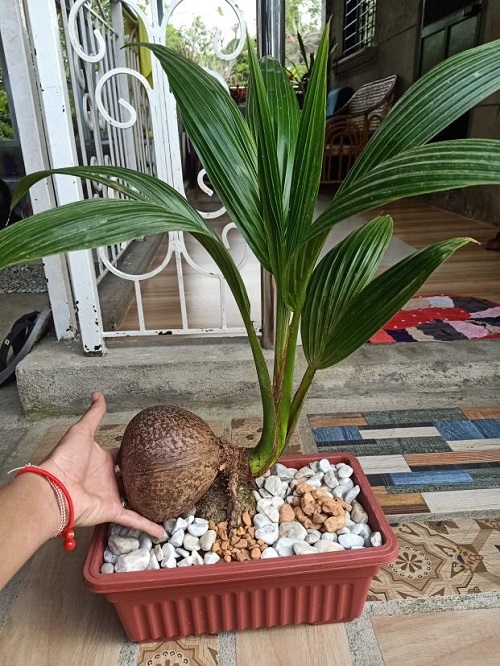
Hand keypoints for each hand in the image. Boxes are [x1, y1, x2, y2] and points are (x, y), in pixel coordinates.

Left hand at [42, 392, 163, 538]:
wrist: (55, 487)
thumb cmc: (66, 459)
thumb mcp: (82, 431)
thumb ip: (94, 415)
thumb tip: (98, 394)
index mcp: (102, 460)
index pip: (120, 454)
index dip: (133, 451)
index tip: (149, 448)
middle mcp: (108, 478)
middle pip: (130, 476)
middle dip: (144, 475)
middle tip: (164, 471)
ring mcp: (111, 495)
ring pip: (135, 498)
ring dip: (148, 500)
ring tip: (168, 499)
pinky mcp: (112, 510)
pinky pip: (133, 519)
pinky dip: (147, 526)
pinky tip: (162, 532)